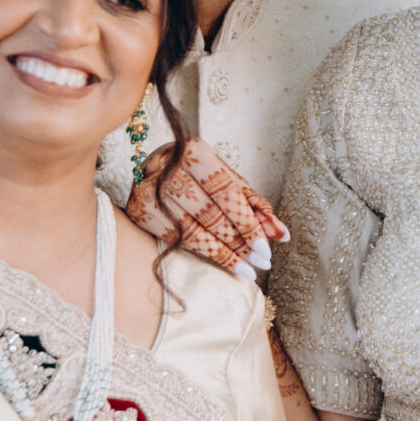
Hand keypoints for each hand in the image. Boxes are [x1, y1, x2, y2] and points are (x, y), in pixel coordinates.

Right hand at [125, 139, 287, 277]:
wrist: (152, 170)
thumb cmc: (197, 175)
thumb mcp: (226, 180)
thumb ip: (253, 204)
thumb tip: (281, 234)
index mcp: (194, 151)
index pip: (226, 193)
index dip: (248, 222)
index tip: (267, 248)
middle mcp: (168, 168)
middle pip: (210, 214)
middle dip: (240, 242)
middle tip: (262, 262)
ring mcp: (148, 190)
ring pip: (193, 230)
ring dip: (224, 254)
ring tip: (248, 269)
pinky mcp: (138, 210)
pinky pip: (176, 239)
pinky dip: (203, 254)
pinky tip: (224, 263)